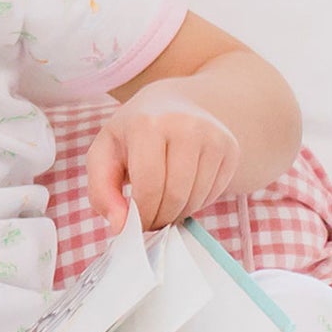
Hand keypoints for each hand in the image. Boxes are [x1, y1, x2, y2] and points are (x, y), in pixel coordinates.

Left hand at [84, 88, 239, 232]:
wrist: (169, 105)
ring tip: (162, 203)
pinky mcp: (230, 148)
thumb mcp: (103, 155)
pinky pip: (214, 194)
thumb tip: (120, 226)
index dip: (141, 214)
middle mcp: (185, 125)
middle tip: (149, 219)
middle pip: (174, 196)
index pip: (148, 186)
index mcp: (146, 124)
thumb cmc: (131, 135)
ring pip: (196, 199)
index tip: (134, 222)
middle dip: (159, 218)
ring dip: (177, 213)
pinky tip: (182, 189)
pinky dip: (195, 203)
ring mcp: (213, 136)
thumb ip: (101, 192)